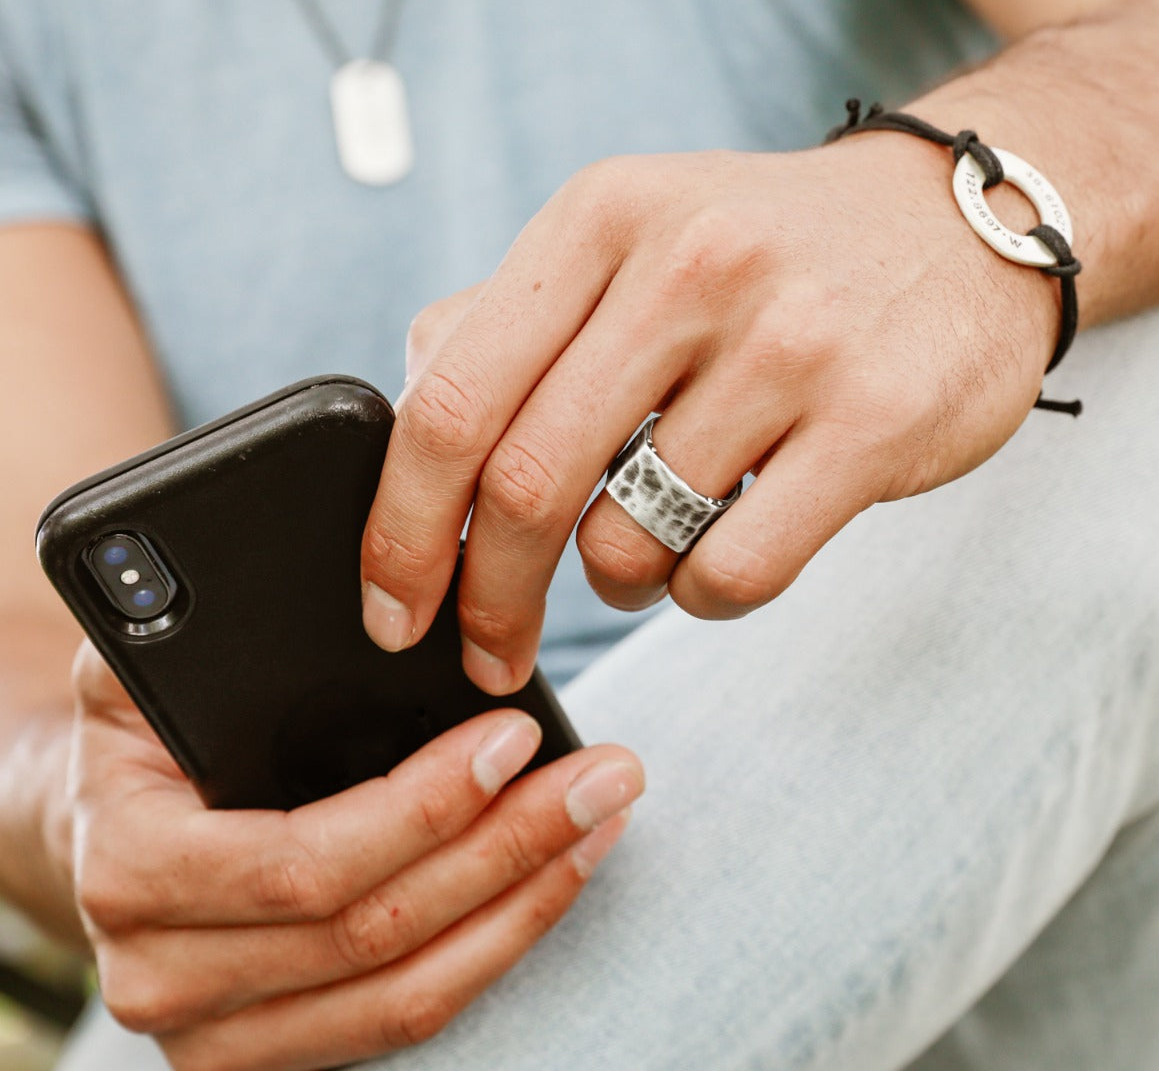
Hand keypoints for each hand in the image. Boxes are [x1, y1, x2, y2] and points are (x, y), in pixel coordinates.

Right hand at [68, 640, 642, 1070]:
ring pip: (408, 989)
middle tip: (602, 777)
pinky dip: (496, 946)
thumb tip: (314, 584)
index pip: (304, 859)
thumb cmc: (141, 734)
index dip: (422, 807)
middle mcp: (166, 971)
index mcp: (136, 865)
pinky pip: (405, 1015)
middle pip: (376, 928)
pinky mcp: (274, 1056)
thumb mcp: (138, 664)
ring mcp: (222, 1035)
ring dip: (524, 901)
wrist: (108, 829)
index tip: (514, 738)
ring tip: (600, 820)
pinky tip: (554, 876)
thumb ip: (186, 625)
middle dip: (508, 847)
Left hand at [361, 138, 1059, 691]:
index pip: (451, 399)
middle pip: (528, 485)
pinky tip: (719, 552)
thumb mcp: (629, 235)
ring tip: (648, 546)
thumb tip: (408, 405)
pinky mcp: (874, 420)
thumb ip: (510, 317)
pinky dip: (703, 594)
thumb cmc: (768, 250)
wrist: (964, 225)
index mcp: (600, 218)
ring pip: (630, 542)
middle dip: (489, 599)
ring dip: (617, 580)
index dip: (401, 529)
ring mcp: (789, 340)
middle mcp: (688, 265)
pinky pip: (735, 571)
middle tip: (487, 646)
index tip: (392, 608)